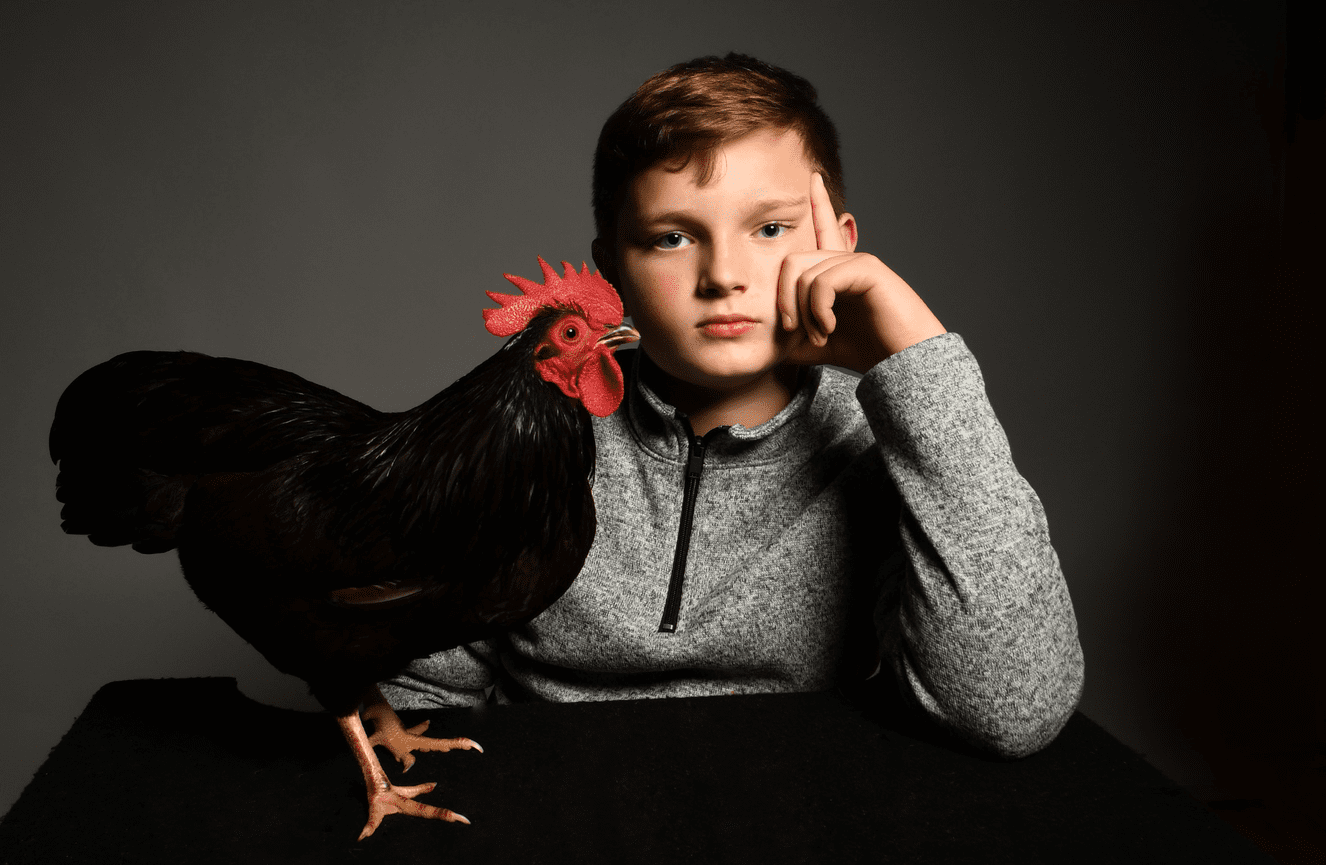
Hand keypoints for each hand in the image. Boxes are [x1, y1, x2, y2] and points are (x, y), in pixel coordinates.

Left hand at [777, 173, 945, 373]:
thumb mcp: (818, 345)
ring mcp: (858, 261)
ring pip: (802, 274)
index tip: (813, 178)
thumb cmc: (867, 352)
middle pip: (791, 261)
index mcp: (838, 272)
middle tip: (793, 331)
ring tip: (820, 336)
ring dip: (803, 312)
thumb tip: (768, 339)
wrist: (902, 363)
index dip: (818, 203)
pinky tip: (830, 328)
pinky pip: (821, 282)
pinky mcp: (867, 269)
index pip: (824, 230)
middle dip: (783, 299)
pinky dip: (817, 310)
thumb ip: (793, 336)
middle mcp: (848, 260)